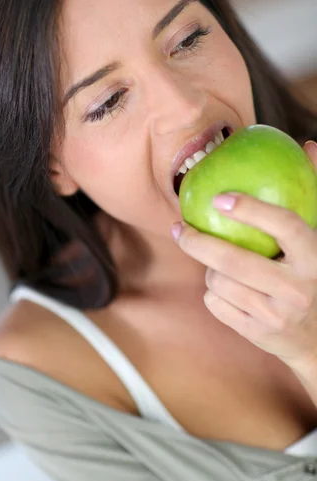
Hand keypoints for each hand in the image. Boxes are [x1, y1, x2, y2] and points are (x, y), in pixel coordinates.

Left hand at [172, 140, 316, 369]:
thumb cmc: (316, 276)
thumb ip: (315, 193)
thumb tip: (309, 145)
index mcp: (316, 260)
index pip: (285, 226)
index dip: (251, 209)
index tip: (219, 197)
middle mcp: (297, 290)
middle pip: (234, 261)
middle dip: (196, 241)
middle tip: (178, 227)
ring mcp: (275, 316)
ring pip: (219, 282)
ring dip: (209, 268)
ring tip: (216, 262)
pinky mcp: (257, 334)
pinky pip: (215, 304)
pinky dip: (212, 292)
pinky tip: (224, 288)